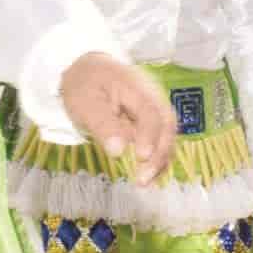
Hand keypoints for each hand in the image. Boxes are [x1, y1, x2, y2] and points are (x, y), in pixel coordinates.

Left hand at [57, 53, 174, 185]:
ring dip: (160, 160)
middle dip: (159, 155)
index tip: (142, 157)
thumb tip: (118, 151)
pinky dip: (156, 159)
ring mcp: (154, 109)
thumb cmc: (85, 85)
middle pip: (167, 126)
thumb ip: (103, 125)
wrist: (87, 70)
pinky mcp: (150, 121)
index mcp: (137, 88)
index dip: (150, 136)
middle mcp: (152, 98)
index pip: (152, 113)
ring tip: (143, 182)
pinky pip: (159, 141)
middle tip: (142, 179)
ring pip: (167, 136)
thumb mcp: (86, 104)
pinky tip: (147, 177)